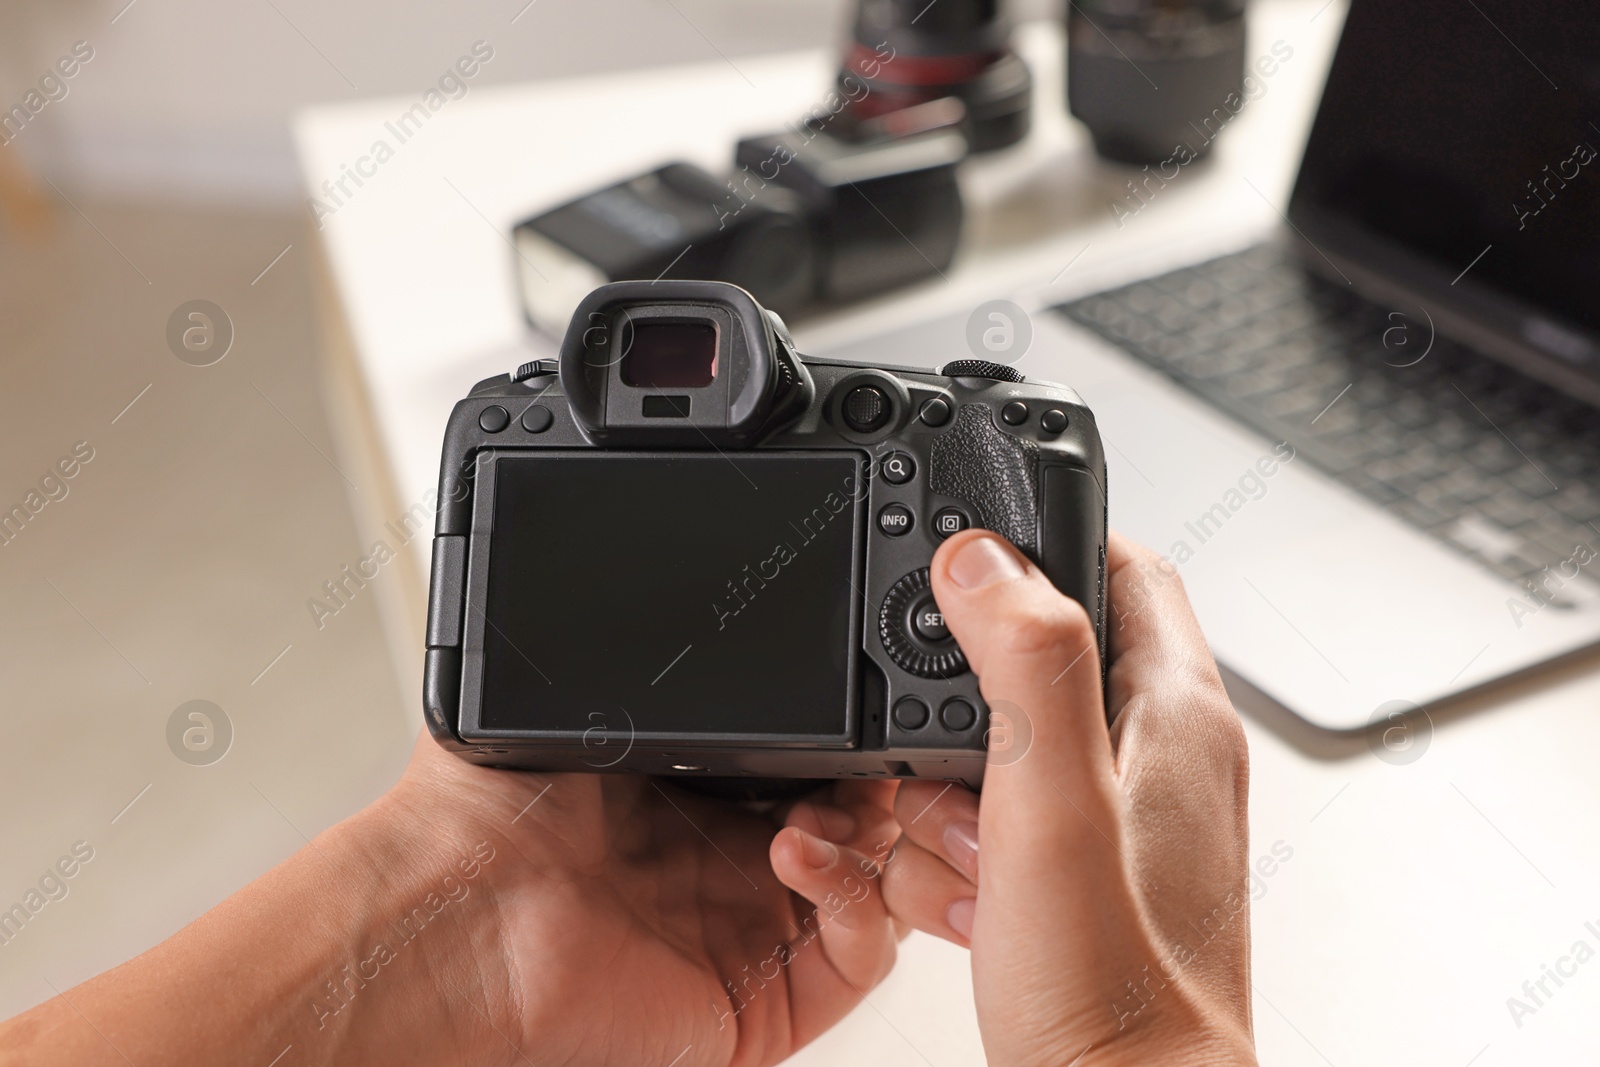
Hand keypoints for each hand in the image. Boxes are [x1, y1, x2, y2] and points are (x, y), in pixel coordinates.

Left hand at [0, 735, 902, 1066]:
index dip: (848, 722)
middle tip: (877, 739)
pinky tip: (799, 851)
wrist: (449, 918)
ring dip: (881, 829)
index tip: (865, 677)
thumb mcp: (577, 692)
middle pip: (863, 810)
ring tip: (833, 797)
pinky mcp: (768, 995)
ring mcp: (756, 927)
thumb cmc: (482, 815)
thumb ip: (644, 647)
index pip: (811, 749)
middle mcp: (733, 856)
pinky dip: (857, 895)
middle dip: (883, 772)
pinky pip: (862, 951)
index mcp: (696, 786)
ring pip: (883, 876)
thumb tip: (676, 555)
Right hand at [881, 530, 1255, 1066]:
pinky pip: (1000, 825)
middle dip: (964, 709)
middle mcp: (1162, 761)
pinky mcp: (1084, 879)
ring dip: (952, 795)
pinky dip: (962, 856)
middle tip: (956, 769)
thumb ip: (1024, 662)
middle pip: (1041, 663)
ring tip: (973, 858)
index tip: (967, 568)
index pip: (1125, 565)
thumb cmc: (1112, 990)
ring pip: (1003, 750)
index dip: (1042, 546)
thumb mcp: (1051, 801)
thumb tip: (980, 558)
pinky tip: (973, 904)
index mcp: (1178, 716)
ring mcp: (1124, 823)